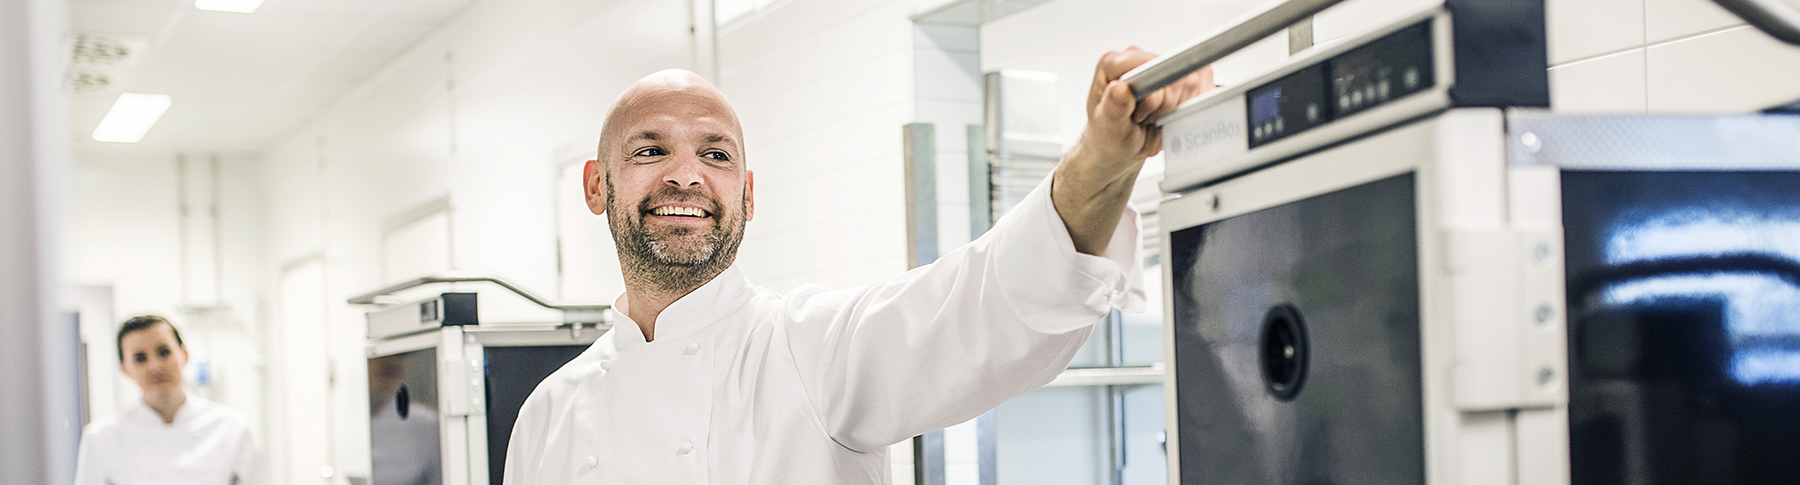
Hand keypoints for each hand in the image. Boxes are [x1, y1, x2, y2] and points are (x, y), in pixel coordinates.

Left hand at [1052, 47, 1212, 254]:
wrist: (1110, 164)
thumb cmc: (1102, 150)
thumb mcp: (1106, 136)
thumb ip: (1114, 112)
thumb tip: (1122, 91)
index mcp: (1115, 64)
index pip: (1157, 65)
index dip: (1159, 92)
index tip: (1149, 113)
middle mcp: (1134, 61)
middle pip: (1178, 72)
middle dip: (1169, 103)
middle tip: (1149, 123)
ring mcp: (1154, 71)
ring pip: (1192, 83)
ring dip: (1178, 109)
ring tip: (1154, 125)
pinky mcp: (1172, 83)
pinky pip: (1196, 92)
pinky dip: (1185, 113)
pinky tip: (1166, 124)